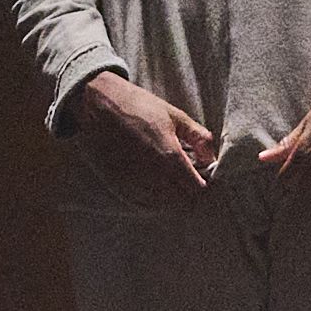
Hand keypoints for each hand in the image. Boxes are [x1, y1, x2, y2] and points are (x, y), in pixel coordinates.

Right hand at [70, 69, 221, 206]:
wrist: (99, 105)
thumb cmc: (139, 106)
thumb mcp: (175, 116)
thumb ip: (199, 138)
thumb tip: (211, 157)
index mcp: (170, 158)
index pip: (197, 189)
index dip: (204, 184)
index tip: (204, 177)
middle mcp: (153, 176)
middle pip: (182, 201)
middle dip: (190, 193)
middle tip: (189, 179)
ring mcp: (135, 183)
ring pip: (163, 205)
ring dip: (172, 197)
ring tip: (172, 180)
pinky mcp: (119, 185)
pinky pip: (143, 203)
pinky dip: (153, 198)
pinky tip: (154, 184)